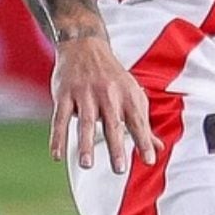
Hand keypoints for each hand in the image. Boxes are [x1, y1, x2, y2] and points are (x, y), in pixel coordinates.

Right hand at [49, 33, 156, 173]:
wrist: (84, 44)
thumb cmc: (112, 76)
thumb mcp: (131, 94)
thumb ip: (142, 123)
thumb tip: (158, 149)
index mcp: (126, 94)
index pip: (137, 121)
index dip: (144, 141)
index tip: (149, 160)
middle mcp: (107, 94)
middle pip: (112, 124)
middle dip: (115, 147)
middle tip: (119, 169)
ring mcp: (84, 93)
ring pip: (85, 122)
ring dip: (86, 144)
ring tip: (87, 165)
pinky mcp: (64, 94)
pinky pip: (60, 118)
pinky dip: (57, 137)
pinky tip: (57, 155)